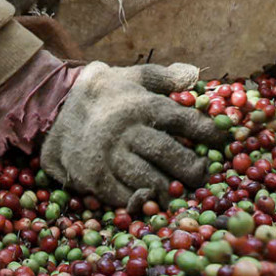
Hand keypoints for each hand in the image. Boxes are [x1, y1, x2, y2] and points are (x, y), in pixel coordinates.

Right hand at [40, 63, 226, 210]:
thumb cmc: (100, 92)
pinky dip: (140, 201)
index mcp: (141, 105)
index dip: (207, 132)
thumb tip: (194, 74)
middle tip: (203, 175)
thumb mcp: (130, 76)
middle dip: (192, 169)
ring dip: (168, 189)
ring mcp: (109, 156)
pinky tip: (150, 200)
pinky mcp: (94, 177)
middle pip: (168, 154)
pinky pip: (123, 196)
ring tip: (180, 192)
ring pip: (148, 179)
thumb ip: (163, 77)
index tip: (223, 140)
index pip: (183, 120)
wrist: (51, 107)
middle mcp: (127, 130)